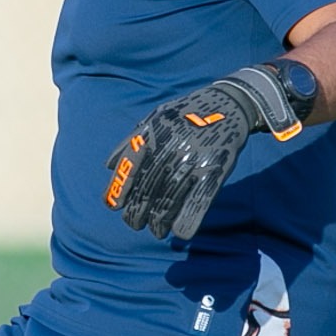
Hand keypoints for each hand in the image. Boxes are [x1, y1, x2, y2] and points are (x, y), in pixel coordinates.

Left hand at [103, 60, 313, 240]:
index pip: (130, 171)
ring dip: (160, 221)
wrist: (227, 103)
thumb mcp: (155, 118)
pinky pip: (199, 200)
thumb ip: (131, 141)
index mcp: (153, 136)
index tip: (114, 207)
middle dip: (137, 213)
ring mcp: (194, 160)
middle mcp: (171, 149)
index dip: (120, 192)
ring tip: (156, 231)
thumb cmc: (186, 113)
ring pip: (170, 199)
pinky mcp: (215, 169)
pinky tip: (181, 232)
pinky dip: (189, 220)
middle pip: (148, 190)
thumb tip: (109, 167)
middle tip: (135, 224)